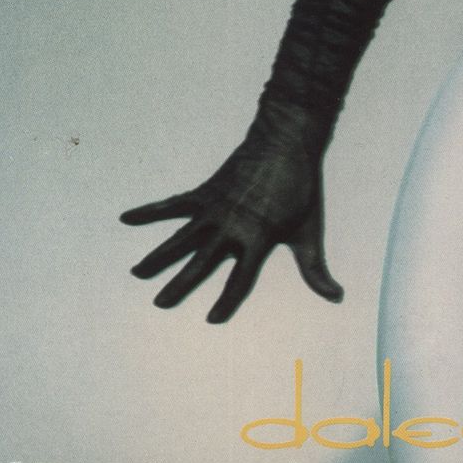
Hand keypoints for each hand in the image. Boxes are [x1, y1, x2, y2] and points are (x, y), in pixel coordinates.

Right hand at [120, 128, 342, 323]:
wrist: (286, 142)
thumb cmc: (300, 188)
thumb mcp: (309, 230)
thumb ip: (316, 268)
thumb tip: (335, 296)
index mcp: (257, 238)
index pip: (239, 280)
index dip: (226, 301)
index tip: (211, 319)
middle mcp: (231, 226)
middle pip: (201, 263)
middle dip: (180, 285)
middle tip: (160, 303)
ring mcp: (215, 208)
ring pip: (181, 237)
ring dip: (159, 256)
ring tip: (137, 272)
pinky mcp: (206, 191)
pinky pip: (174, 203)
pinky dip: (151, 210)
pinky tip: (127, 217)